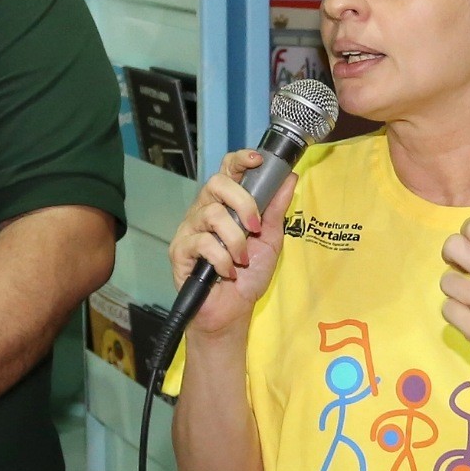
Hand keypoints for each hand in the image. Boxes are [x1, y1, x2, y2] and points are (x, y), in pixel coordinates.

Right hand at [167, 150, 295, 341]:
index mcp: (225, 204)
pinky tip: (228, 271)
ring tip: (242, 259)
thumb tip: (290, 178)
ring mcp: (189, 229)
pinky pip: (201, 242)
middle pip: (216, 184)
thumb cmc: (248, 275)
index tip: (258, 160)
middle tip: (256, 227)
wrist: (232, 311)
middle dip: (242, 202)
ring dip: (235, 239)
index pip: (226, 170)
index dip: (240, 159)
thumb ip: (276, 210)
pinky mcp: (179, 251)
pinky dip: (222, 258)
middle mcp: (204, 211)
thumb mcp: (270, 240)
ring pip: (212, 214)